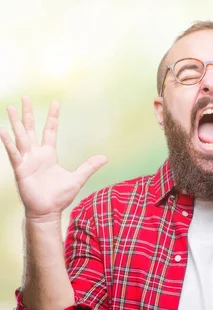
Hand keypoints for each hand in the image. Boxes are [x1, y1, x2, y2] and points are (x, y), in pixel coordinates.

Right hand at [0, 96, 106, 221]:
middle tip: (25, 97)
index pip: (50, 130)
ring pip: (20, 137)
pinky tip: (3, 131)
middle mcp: (36, 154)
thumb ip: (89, 166)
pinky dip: (9, 143)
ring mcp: (27, 161)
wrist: (48, 212)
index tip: (55, 102)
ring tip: (11, 107)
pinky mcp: (21, 169)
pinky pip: (14, 154)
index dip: (52, 117)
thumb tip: (105, 158)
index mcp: (49, 155)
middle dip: (28, 114)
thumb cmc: (59, 197)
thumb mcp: (78, 178)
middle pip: (31, 129)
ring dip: (15, 122)